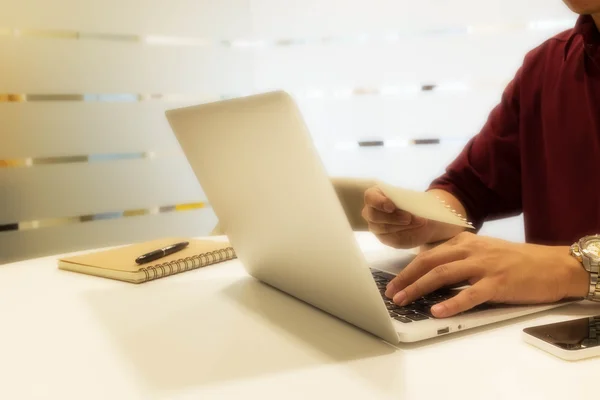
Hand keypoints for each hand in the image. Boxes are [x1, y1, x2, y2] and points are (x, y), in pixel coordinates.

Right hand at [361, 186, 433, 248]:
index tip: (391, 207)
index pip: (370, 198)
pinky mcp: (384, 238)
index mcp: (375, 195)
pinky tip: (415, 228)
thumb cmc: (414, 201)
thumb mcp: (414, 196)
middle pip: (374, 216)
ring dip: (402, 225)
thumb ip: (412, 198)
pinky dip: (405, 233)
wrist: (421, 217)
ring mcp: (376, 226)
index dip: (379, 202)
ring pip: (384, 228)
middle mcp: (371, 210)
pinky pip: (392, 238)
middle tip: (409, 217)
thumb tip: (417, 199)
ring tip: (418, 221)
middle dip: (393, 217)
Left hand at [385, 232, 588, 317]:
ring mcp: (484, 266)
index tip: (394, 283)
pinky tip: (437, 312)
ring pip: (443, 275)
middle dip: (406, 278)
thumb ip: (458, 257)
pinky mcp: (498, 283)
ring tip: (404, 301)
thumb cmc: (516, 261)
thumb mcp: (483, 251)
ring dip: (419, 288)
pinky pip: (470, 294)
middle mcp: (471, 251)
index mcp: (465, 242)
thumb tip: (430, 269)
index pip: (429, 254)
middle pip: (430, 262)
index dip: (408, 269)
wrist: (553, 265)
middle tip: (391, 293)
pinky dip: (451, 303)